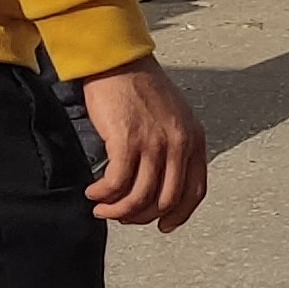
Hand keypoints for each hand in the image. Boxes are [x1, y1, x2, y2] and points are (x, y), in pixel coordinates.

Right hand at [80, 57, 208, 231]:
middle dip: (142, 216)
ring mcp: (154, 142)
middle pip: (167, 200)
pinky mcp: (127, 140)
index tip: (163, 225)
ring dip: (118, 210)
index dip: (179, 214)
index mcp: (195, 140)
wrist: (118, 62)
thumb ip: (174, 148)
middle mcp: (180, 143)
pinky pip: (117, 183)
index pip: (195, 191)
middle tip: (122, 216)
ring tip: (102, 208)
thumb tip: (160, 185)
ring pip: (140, 196)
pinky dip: (103, 194)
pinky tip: (93, 192)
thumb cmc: (141, 88)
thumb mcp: (173, 118)